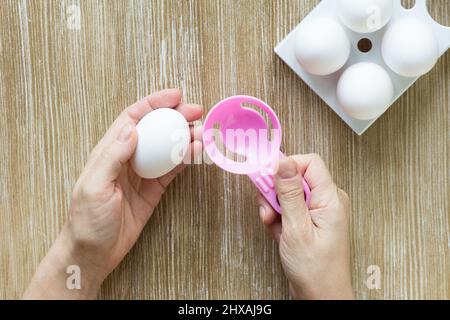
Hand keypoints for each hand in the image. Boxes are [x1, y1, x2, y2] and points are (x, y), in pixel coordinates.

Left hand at [24, 89, 202, 298]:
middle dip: (175, 117)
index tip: (175, 96)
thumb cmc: (87, 220)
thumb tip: (132, 128)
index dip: (153, 103)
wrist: (95, 252)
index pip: (133, 118)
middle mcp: (128, 157)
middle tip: (197, 112)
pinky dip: (186, 159)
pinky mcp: (154, 189)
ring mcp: (143, 172)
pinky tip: (196, 153)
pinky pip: (172, 169)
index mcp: (110, 151)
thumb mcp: (94, 186)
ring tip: (203, 132)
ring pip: (167, 147)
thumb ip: (113, 156)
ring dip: (185, 137)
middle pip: (155, 129)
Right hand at [257, 154, 353, 299]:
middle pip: (294, 178)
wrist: (320, 296)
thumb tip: (282, 161)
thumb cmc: (315, 269)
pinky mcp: (308, 220)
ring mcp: (317, 211)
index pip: (309, 163)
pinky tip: (278, 232)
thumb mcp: (297, 228)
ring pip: (288, 193)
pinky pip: (288, 208)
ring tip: (272, 224)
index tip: (266, 176)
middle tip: (268, 210)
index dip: (286, 165)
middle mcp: (326, 200)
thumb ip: (289, 193)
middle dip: (275, 191)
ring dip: (274, 206)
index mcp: (330, 198)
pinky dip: (278, 218)